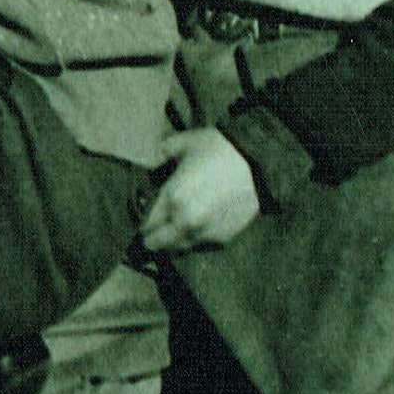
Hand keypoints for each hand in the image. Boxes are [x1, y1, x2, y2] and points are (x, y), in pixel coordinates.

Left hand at [140, 126, 260, 252]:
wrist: (258, 165)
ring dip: (169, 244)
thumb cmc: (216, 150)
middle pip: (157, 243)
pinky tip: (188, 231)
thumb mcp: (180, 144)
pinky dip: (190, 242)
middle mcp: (185, 221)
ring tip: (165, 234)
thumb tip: (148, 164)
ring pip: (177, 250)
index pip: (144, 223)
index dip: (137, 222)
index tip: (135, 219)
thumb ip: (159, 155)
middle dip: (149, 238)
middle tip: (146, 232)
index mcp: (171, 198)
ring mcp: (205, 234)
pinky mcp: (223, 239)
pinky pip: (198, 246)